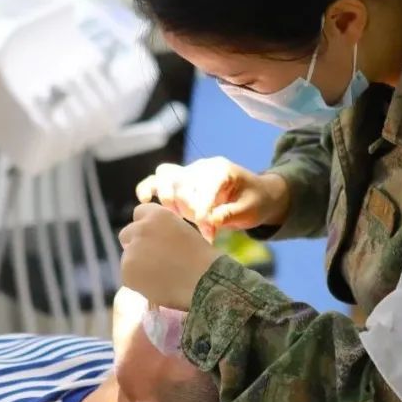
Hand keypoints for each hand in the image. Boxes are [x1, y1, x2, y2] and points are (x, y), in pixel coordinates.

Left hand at [118, 204, 222, 310]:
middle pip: (126, 234)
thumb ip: (165, 231)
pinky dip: (138, 283)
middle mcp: (140, 229)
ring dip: (137, 265)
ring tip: (159, 278)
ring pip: (127, 258)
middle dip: (135, 245)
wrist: (204, 281)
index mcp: (157, 215)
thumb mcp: (184, 231)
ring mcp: (131, 250)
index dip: (145, 227)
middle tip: (151, 260)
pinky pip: (128, 277)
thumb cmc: (203, 259)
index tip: (152, 239)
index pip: (139, 213)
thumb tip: (153, 241)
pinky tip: (156, 286)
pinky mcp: (127, 271)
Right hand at [135, 157, 290, 239]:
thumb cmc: (255, 202)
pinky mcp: (180, 183)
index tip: (208, 233)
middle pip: (181, 180)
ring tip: (167, 212)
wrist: (258, 194)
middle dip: (185, 205)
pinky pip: (158, 180)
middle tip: (196, 222)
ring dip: (163, 195)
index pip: (203, 189)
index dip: (203, 212)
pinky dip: (149, 188)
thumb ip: (229, 214)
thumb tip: (210, 222)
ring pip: (165, 175)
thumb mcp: (249, 210)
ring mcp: (189, 173)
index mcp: (220, 170)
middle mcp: (201, 167)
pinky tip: (144, 201)